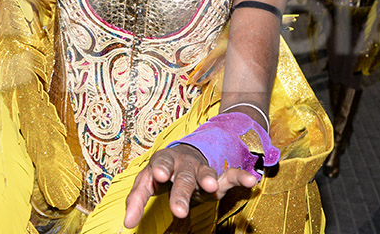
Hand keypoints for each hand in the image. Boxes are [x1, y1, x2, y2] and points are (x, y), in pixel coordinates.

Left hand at [123, 143, 257, 228]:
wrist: (185, 155)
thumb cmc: (162, 172)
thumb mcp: (147, 183)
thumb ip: (136, 201)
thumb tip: (127, 223)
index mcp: (162, 162)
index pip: (156, 169)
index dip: (160, 173)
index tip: (157, 178)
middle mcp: (182, 163)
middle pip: (181, 177)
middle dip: (180, 192)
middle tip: (178, 210)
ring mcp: (201, 168)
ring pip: (205, 173)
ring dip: (207, 178)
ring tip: (210, 186)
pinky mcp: (219, 175)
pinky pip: (231, 174)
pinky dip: (241, 176)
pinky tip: (251, 180)